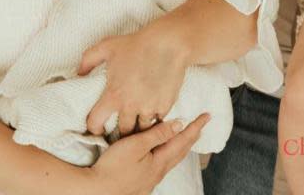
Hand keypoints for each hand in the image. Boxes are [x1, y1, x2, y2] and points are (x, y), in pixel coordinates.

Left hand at [79, 22, 186, 137]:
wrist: (168, 43)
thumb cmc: (136, 44)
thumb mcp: (107, 47)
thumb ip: (88, 60)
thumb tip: (78, 73)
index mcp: (113, 96)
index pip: (96, 123)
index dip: (94, 127)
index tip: (98, 128)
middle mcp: (130, 106)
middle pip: (123, 131)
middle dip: (122, 130)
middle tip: (122, 127)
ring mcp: (149, 108)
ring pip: (142, 129)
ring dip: (140, 126)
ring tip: (139, 123)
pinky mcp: (166, 106)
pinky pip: (158, 120)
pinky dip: (155, 118)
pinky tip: (154, 111)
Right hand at [90, 114, 209, 194]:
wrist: (96, 191)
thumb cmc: (113, 167)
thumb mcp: (135, 145)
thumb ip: (158, 134)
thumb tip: (179, 124)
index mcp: (160, 161)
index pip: (183, 140)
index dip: (195, 127)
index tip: (207, 116)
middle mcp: (158, 173)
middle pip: (180, 152)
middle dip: (191, 138)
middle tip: (200, 126)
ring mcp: (149, 180)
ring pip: (171, 161)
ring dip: (180, 148)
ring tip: (185, 140)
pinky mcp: (140, 184)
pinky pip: (161, 167)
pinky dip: (168, 157)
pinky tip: (162, 158)